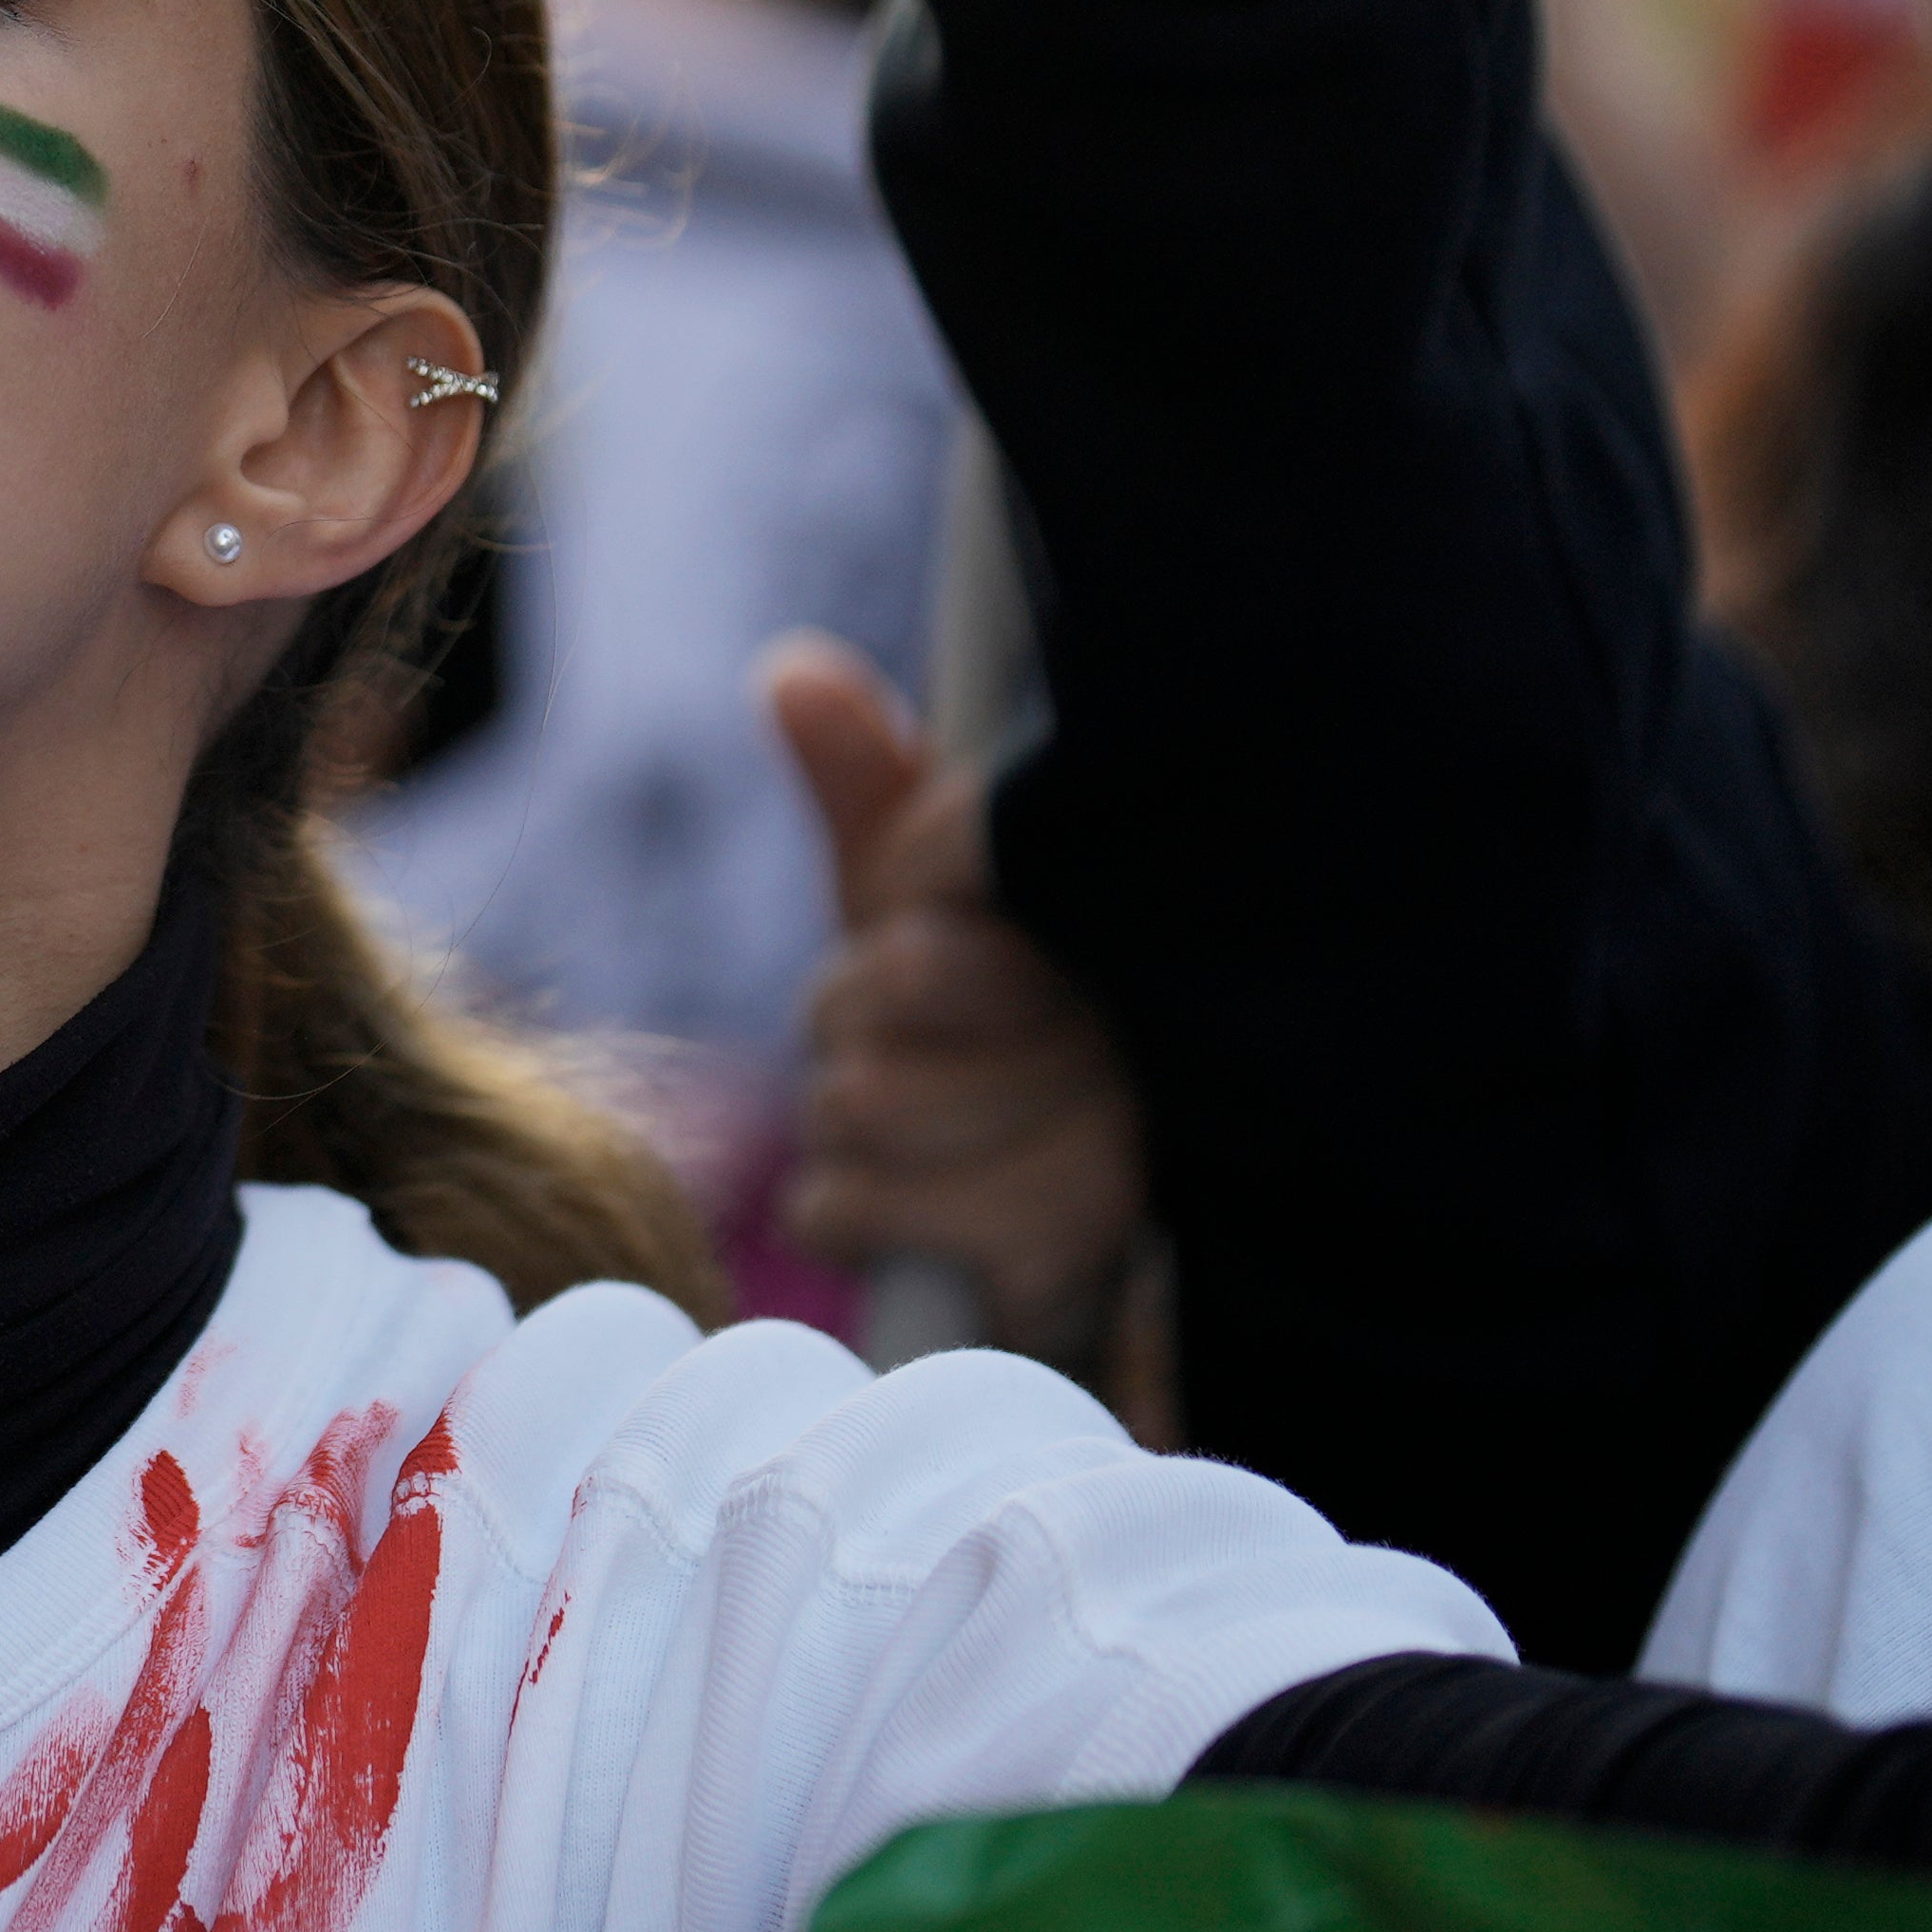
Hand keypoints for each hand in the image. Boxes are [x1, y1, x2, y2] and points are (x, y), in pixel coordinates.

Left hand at [764, 638, 1150, 1384]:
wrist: (1103, 1262)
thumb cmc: (1002, 1049)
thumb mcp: (934, 905)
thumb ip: (876, 787)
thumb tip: (793, 670)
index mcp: (1117, 908)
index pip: (933, 866)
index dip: (895, 909)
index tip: (933, 939)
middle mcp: (1139, 1019)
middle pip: (882, 983)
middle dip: (859, 1020)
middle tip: (921, 1049)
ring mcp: (1109, 1147)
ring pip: (856, 1099)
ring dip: (851, 1121)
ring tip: (925, 1128)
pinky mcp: (1056, 1258)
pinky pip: (848, 1203)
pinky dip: (847, 1207)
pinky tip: (915, 1205)